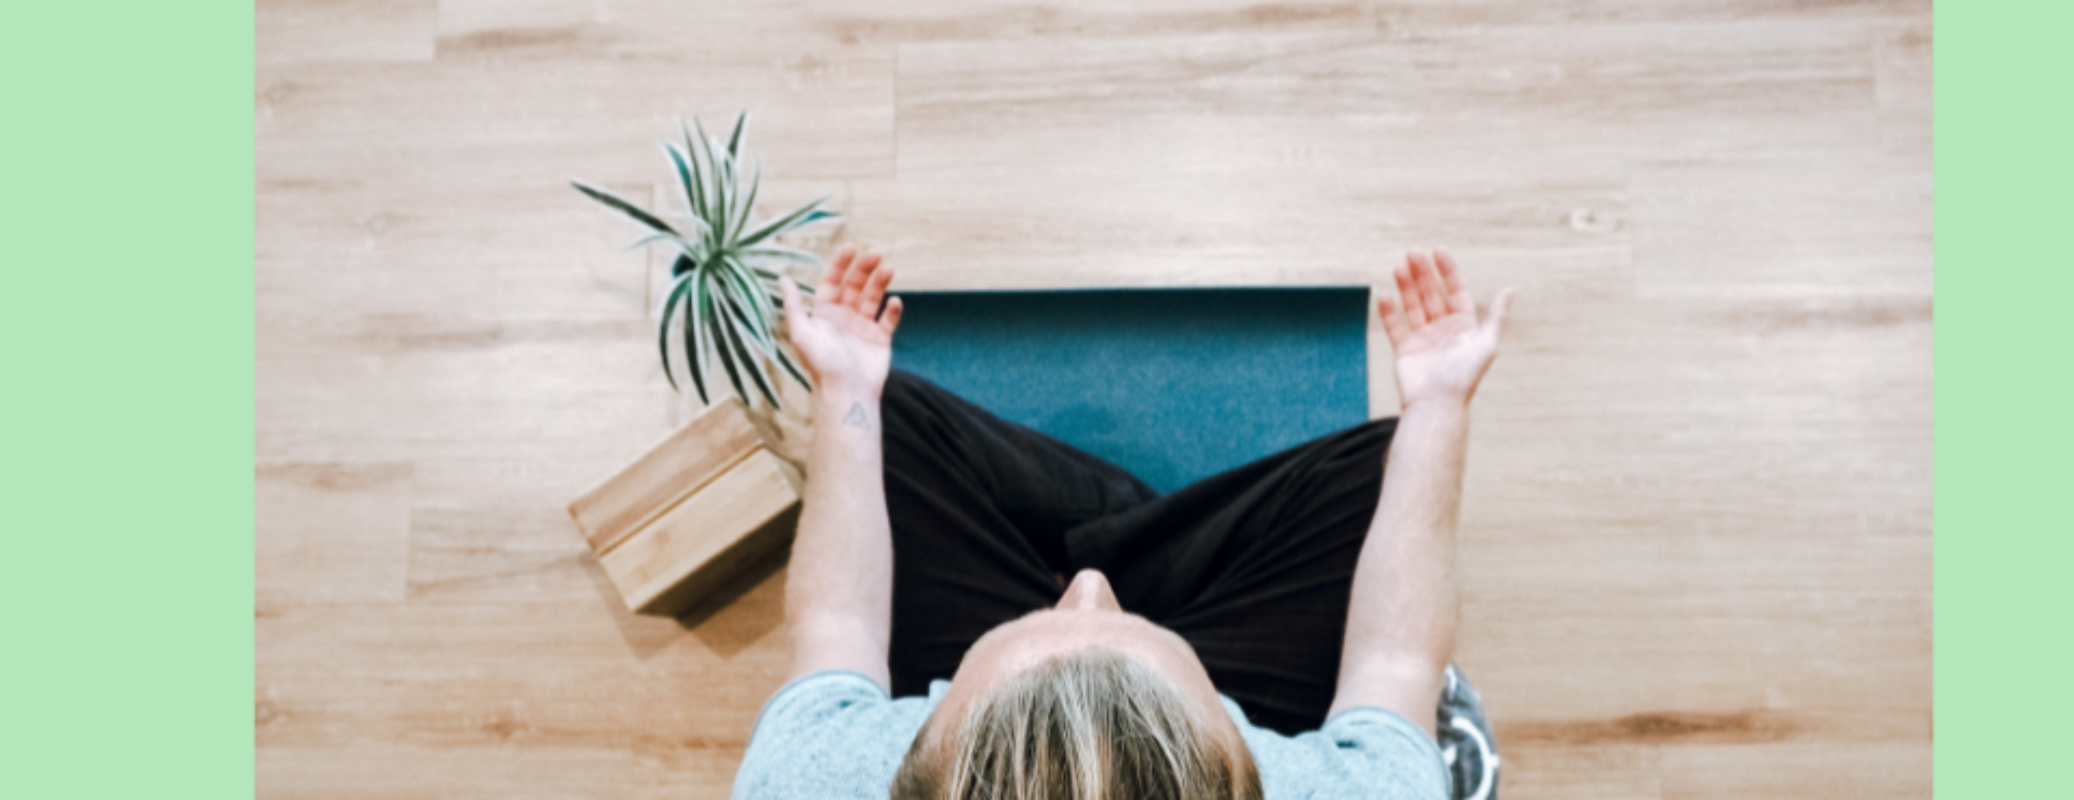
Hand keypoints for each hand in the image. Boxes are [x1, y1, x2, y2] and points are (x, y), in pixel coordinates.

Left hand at [780, 245, 903, 397]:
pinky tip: (894, 301)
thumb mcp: (802, 332)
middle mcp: (844, 317)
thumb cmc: (822, 364)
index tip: (851, 248)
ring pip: (873, 297)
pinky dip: (892, 309)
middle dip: (864, 269)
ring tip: (888, 269)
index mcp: (825, 314)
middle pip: (855, 285)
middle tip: (875, 254)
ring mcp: (863, 327)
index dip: (840, 264)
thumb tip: (782, 278)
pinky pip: (889, 319)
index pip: (833, 282)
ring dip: (881, 282)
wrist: (847, 392)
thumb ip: (793, 305)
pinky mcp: (880, 339)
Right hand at [1378, 249, 1512, 410]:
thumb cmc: (1464, 376)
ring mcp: (1423, 337)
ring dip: (1406, 286)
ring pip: (1413, 305)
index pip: (1455, 290)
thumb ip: (1496, 317)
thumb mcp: (1486, 344)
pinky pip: (1395, 325)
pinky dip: (1389, 311)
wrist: (1437, 404)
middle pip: (1432, 294)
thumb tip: (1509, 290)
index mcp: (1464, 325)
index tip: (1437, 252)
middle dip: (1422, 274)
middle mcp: (1443, 329)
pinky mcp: (1404, 348)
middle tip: (1412, 254)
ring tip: (1398, 267)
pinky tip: (1384, 295)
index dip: (1447, 271)